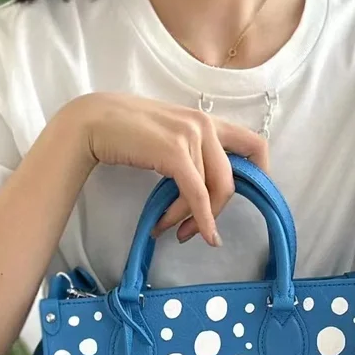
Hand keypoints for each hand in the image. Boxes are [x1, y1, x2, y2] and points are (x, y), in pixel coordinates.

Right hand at [67, 92, 268, 246]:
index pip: (254, 144)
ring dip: (188, 218)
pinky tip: (195, 234)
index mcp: (207, 121)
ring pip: (208, 193)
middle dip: (215, 213)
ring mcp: (192, 135)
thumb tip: (203, 191)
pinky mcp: (175, 152)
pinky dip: (199, 219)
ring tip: (169, 229)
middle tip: (198, 233)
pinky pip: (196, 195)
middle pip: (230, 181)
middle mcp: (205, 124)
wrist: (94, 122)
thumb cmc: (126, 132)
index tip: (250, 197)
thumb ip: (191, 153)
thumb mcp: (169, 137)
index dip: (261, 173)